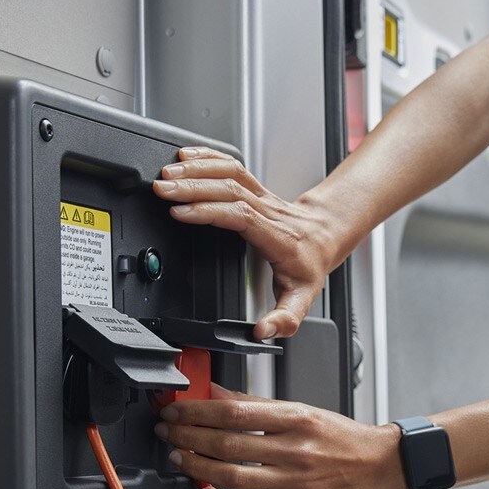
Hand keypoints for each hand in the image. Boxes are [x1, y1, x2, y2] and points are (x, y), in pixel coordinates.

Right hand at [152, 148, 337, 339]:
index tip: (181, 212)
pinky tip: (186, 156)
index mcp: (275, 237)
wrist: (326, 237)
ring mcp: (261, 195)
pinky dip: (207, 157)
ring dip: (196, 168)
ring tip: (167, 172)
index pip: (240, 215)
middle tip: (162, 189)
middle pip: (229, 188)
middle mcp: (267, 211)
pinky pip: (231, 164)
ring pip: (229, 172)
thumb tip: (263, 332)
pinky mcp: (254, 187)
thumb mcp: (302, 298)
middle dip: (192, 185)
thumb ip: (284, 319)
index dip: (209, 210)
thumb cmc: (310, 265)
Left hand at [154, 385, 407, 488]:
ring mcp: (294, 482)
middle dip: (188, 437)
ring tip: (180, 459)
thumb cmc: (342, 439)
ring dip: (197, 467)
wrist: (379, 467)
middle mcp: (294, 450)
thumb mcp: (303, 410)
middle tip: (169, 433)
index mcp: (296, 418)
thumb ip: (258, 406)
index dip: (197, 411)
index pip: (234, 412)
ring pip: (233, 477)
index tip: (177, 410)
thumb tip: (217, 395)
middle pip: (227, 444)